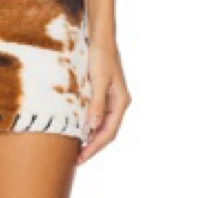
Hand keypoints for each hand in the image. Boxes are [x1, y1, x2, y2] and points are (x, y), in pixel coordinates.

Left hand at [79, 40, 130, 164]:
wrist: (100, 36)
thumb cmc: (100, 55)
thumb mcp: (98, 80)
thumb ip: (96, 104)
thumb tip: (93, 127)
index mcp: (121, 101)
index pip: (109, 132)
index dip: (95, 147)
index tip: (81, 158)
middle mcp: (118, 103)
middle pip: (107, 133)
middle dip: (93, 147)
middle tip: (77, 160)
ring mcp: (111, 100)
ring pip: (102, 127)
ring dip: (90, 140)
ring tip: (76, 151)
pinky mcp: (103, 96)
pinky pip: (97, 117)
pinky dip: (88, 128)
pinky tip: (78, 133)